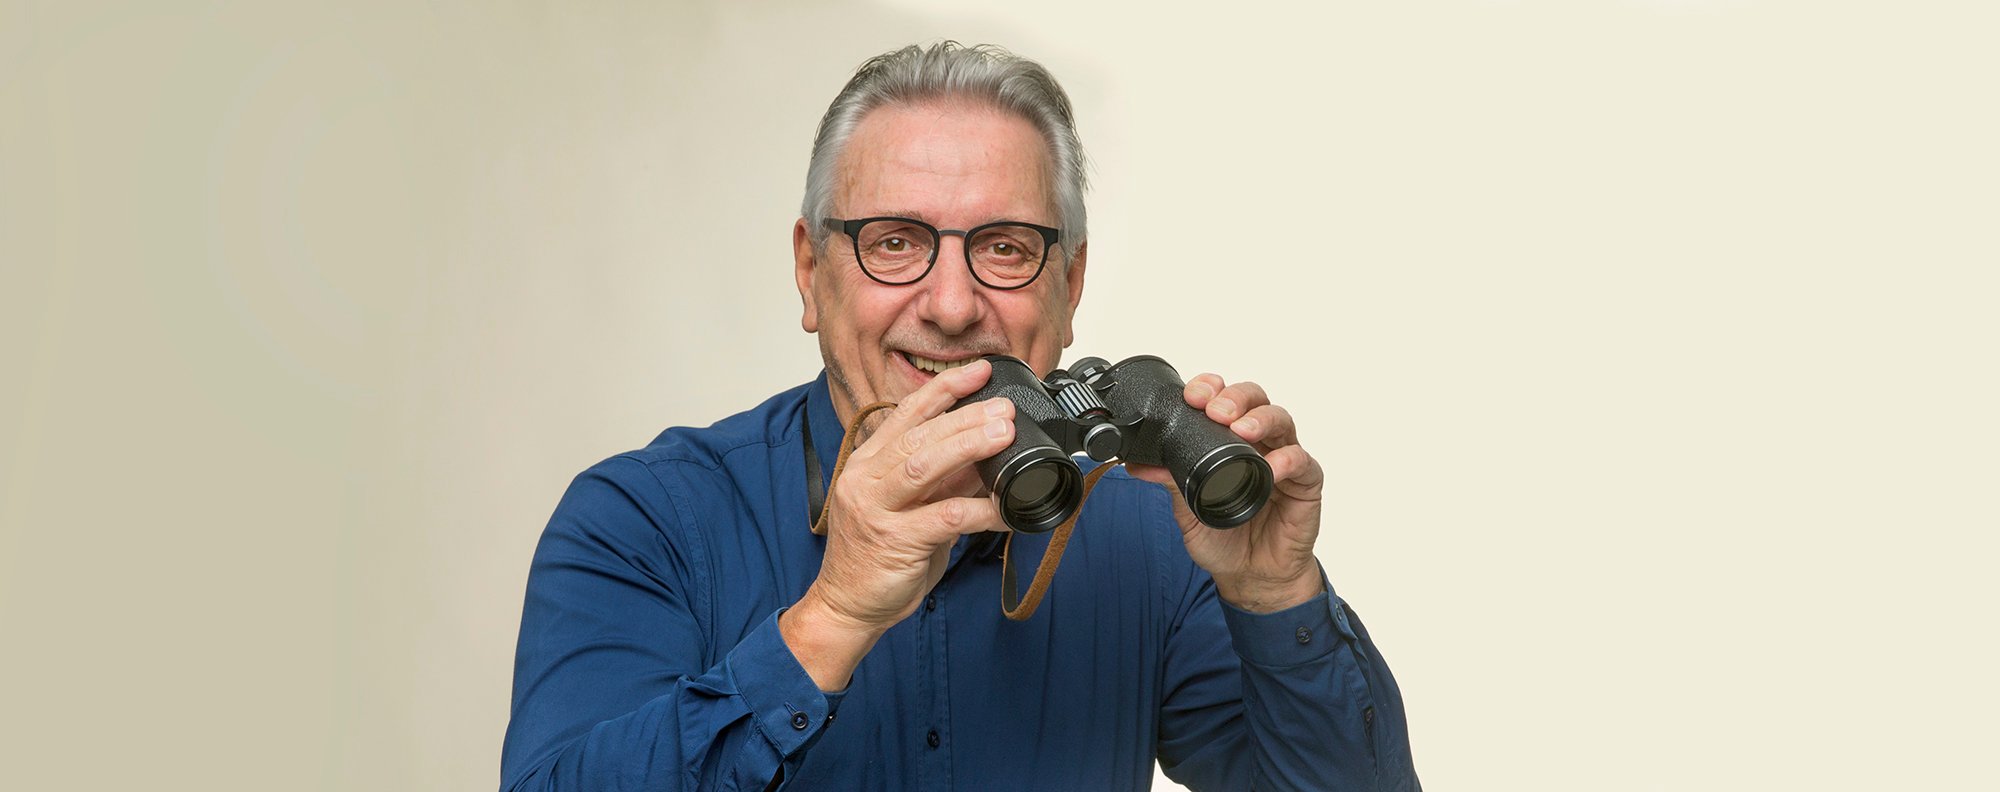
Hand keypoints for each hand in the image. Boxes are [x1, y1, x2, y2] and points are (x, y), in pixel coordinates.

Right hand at [782, 360, 1014, 689]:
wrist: (846, 606)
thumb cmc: (877, 557)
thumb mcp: (908, 507)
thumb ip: (940, 480)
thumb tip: (983, 456)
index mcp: (867, 463)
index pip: (905, 413)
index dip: (943, 388)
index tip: (978, 371)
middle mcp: (865, 479)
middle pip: (919, 435)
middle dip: (965, 417)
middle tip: (1004, 410)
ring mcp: (875, 509)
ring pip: (924, 465)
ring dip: (969, 446)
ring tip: (1004, 435)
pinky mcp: (894, 541)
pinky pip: (946, 518)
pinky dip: (982, 511)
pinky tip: (1008, 508)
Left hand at [1126, 375, 1325, 612]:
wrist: (1249, 577)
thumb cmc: (1224, 539)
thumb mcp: (1189, 509)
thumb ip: (1170, 483)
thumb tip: (1137, 465)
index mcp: (1229, 441)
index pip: (1224, 401)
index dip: (1211, 389)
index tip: (1192, 395)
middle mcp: (1259, 443)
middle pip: (1255, 400)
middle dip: (1235, 397)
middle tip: (1216, 409)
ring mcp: (1284, 460)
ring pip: (1280, 421)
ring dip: (1260, 418)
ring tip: (1242, 429)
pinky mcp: (1305, 483)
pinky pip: (1303, 462)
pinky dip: (1288, 459)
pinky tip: (1273, 466)